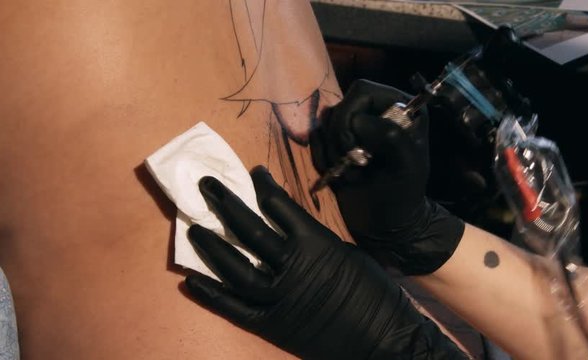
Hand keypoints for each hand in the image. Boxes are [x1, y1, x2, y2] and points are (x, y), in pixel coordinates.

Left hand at [184, 167, 466, 359]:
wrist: (383, 340)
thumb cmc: (373, 292)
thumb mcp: (347, 253)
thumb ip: (315, 239)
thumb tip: (290, 227)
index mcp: (315, 243)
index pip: (278, 205)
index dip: (263, 186)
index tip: (253, 174)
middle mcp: (291, 266)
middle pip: (249, 229)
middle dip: (225, 203)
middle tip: (206, 184)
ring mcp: (278, 298)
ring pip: (235, 266)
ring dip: (212, 245)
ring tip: (193, 228)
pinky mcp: (271, 325)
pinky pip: (233, 307)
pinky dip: (211, 293)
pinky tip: (190, 278)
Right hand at [310, 79, 464, 274]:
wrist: (385, 226)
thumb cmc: (401, 196)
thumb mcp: (406, 166)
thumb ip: (390, 136)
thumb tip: (358, 121)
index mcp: (401, 107)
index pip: (363, 91)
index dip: (352, 117)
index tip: (357, 150)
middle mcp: (377, 111)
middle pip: (340, 105)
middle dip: (340, 138)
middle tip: (354, 165)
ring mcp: (355, 126)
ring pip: (326, 121)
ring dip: (332, 151)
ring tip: (352, 173)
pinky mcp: (337, 143)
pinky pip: (316, 138)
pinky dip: (322, 158)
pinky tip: (341, 176)